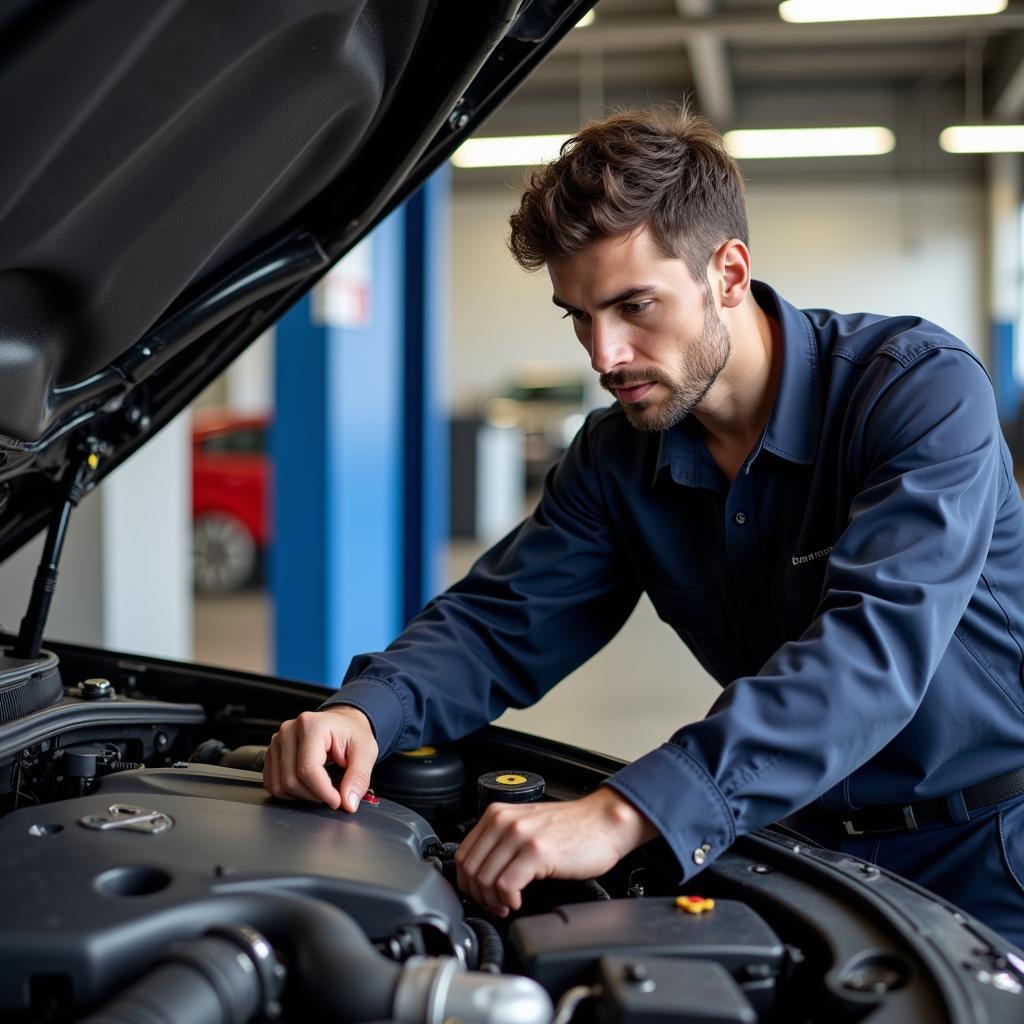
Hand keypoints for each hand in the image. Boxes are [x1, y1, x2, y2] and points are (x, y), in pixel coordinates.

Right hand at [263, 706, 376, 811]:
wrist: (341, 724)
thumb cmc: (352, 734)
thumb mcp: (366, 751)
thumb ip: (359, 777)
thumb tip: (349, 803)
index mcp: (311, 725)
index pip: (307, 769)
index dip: (323, 792)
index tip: (338, 800)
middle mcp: (289, 731)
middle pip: (291, 780)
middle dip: (314, 796)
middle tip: (332, 793)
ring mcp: (277, 742)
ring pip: (280, 786)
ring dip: (302, 796)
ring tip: (320, 788)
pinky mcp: (271, 754)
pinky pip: (272, 785)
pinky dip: (290, 794)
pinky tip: (307, 786)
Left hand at [454, 787, 657, 916]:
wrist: (605, 822)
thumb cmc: (571, 828)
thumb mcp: (526, 826)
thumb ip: (502, 842)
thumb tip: (480, 874)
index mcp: (498, 815)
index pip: (463, 854)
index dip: (468, 883)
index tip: (480, 895)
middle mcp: (505, 821)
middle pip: (470, 870)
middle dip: (479, 896)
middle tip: (494, 905)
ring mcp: (520, 835)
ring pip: (485, 880)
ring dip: (493, 901)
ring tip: (508, 904)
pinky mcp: (537, 852)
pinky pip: (506, 885)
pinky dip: (508, 900)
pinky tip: (518, 901)